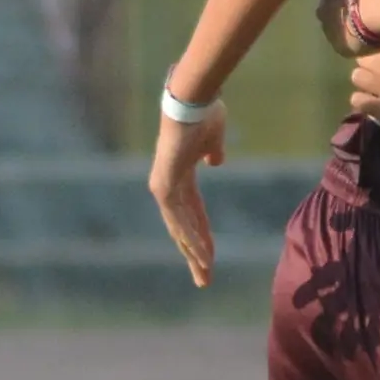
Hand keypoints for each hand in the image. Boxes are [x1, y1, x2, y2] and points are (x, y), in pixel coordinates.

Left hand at [147, 96, 227, 287]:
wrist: (192, 100)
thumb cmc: (205, 114)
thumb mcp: (214, 140)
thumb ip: (213, 153)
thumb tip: (215, 162)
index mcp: (180, 177)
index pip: (193, 215)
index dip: (203, 237)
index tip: (211, 258)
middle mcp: (168, 186)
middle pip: (182, 229)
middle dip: (194, 256)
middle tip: (203, 280)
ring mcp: (164, 186)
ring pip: (180, 230)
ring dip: (194, 253)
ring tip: (204, 275)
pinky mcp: (165, 184)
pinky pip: (180, 219)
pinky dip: (193, 238)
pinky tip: (202, 255)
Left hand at [312, 0, 379, 58]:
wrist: (374, 7)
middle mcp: (322, 10)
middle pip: (330, 11)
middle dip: (342, 11)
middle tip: (361, 10)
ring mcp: (330, 31)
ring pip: (338, 30)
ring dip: (348, 28)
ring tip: (366, 27)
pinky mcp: (341, 48)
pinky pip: (347, 46)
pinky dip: (356, 43)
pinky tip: (369, 40)